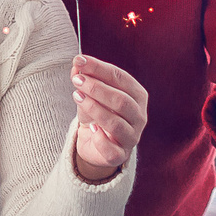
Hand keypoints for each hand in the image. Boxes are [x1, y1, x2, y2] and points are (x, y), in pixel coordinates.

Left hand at [70, 55, 147, 183]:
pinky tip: (91, 128)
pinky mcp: (119, 155)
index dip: (99, 68)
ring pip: (116, 123)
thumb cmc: (97, 113)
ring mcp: (132, 137)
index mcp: (137, 95)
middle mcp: (139, 116)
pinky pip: (111, 148)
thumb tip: (77, 65)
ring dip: (94, 108)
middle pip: (121, 100)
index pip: (120, 77)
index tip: (80, 60)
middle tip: (77, 80)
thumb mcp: (89, 93)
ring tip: (77, 96)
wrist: (95, 143)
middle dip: (97, 87)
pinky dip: (100, 138)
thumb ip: (84, 78)